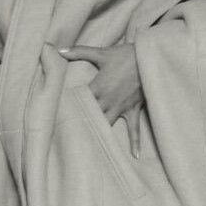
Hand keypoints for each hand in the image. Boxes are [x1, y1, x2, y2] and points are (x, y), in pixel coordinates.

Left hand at [59, 42, 144, 157]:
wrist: (149, 57)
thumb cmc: (125, 55)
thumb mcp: (102, 52)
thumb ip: (80, 51)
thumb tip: (59, 49)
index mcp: (98, 87)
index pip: (79, 100)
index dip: (68, 108)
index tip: (56, 117)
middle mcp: (108, 100)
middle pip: (90, 116)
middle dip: (80, 125)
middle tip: (67, 139)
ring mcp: (121, 107)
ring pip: (106, 125)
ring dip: (99, 135)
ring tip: (89, 151)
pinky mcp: (133, 110)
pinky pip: (134, 129)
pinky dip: (135, 142)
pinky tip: (135, 156)